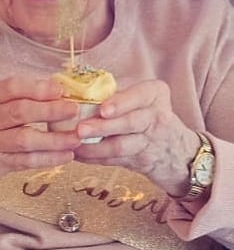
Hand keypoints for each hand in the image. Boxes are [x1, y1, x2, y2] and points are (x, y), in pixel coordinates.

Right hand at [0, 76, 81, 194]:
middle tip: (74, 110)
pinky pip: (26, 161)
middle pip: (19, 112)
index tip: (61, 90)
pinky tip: (67, 155)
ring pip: (25, 139)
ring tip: (76, 137)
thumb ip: (18, 97)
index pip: (11, 88)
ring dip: (54, 139)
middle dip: (50, 110)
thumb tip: (59, 89)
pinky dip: (49, 158)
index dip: (38, 88)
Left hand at [73, 79, 199, 195]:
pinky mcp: (141, 161)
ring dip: (94, 147)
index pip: (140, 95)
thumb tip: (74, 88)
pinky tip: (77, 155)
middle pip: (130, 122)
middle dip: (102, 127)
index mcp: (155, 94)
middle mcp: (157, 117)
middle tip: (80, 129)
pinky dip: (94, 158)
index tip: (103, 110)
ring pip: (121, 145)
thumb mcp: (140, 97)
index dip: (121, 103)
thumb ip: (114, 92)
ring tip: (74, 145)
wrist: (176, 150)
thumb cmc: (145, 113)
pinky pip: (114, 160)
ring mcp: (151, 141)